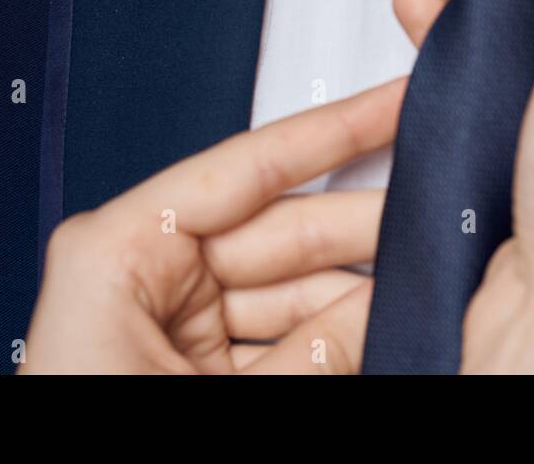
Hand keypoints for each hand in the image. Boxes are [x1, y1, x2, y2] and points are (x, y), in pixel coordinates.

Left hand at [17, 78, 404, 373]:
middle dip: (366, 231)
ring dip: (359, 295)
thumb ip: (311, 352)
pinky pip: (280, 337)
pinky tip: (382, 330)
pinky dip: (332, 340)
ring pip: (293, 291)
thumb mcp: (219, 402)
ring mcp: (170, 328)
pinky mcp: (191, 370)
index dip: (336, 130)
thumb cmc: (94, 454)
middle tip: (439, 220)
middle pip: (283, 232)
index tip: (393, 103)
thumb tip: (384, 303)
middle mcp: (144, 281)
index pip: (248, 168)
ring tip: (422, 290)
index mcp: (119, 256)